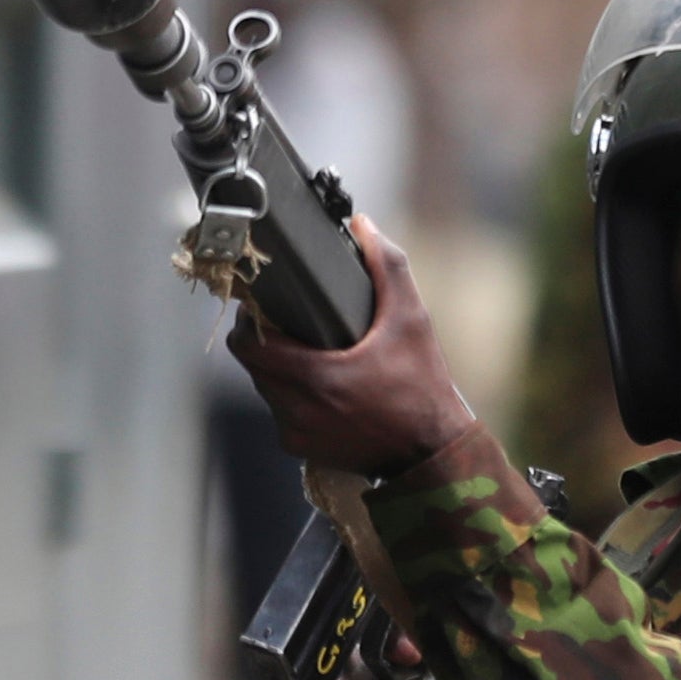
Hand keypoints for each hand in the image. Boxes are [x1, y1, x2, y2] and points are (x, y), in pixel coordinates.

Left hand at [228, 215, 474, 476]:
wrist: (433, 453)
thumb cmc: (423, 387)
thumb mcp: (412, 320)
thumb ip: (387, 267)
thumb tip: (363, 226)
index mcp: (315, 377)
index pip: (247, 344)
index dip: (252, 321)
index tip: (270, 308)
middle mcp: (297, 409)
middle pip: (252, 363)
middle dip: (266, 341)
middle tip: (293, 326)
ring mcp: (295, 433)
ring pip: (265, 387)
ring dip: (279, 369)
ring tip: (311, 354)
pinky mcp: (300, 448)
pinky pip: (281, 413)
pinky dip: (293, 398)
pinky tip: (323, 388)